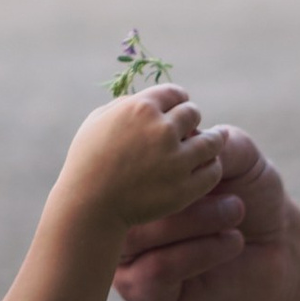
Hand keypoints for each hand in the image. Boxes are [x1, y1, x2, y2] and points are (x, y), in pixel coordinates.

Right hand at [56, 83, 222, 232]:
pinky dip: (211, 166)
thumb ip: (125, 104)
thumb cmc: (87, 162)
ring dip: (211, 140)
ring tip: (208, 145)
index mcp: (141, 108)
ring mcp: (176, 160)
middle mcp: (162, 130)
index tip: (177, 109)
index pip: (176, 93)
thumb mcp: (98, 121)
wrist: (88, 207)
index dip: (178, 100)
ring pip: (212, 141)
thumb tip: (148, 99)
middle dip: (190, 120)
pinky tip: (205, 167)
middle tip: (188, 130)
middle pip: (193, 113)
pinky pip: (212, 170)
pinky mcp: (184, 188)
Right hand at [111, 122, 294, 300]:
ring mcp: (128, 257)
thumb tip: (186, 132)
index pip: (121, 163)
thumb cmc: (250, 195)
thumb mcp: (238, 158)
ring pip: (137, 235)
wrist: (278, 247)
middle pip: (121, 201)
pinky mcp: (144, 292)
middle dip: (176, 190)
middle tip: (223, 183)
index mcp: (134, 180)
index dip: (159, 156)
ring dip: (195, 220)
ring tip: (235, 209)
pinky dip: (199, 251)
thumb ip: (211, 144)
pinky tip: (232, 241)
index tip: (204, 154)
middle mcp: (123, 217)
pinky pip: (157, 269)